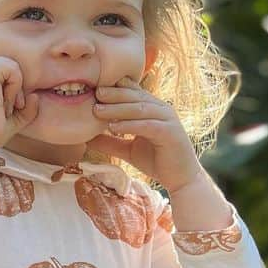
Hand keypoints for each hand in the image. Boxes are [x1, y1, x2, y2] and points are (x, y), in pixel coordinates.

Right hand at [0, 56, 41, 150]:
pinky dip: (15, 88)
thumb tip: (35, 96)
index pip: (5, 71)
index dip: (12, 90)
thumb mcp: (13, 119)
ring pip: (13, 67)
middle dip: (15, 89)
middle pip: (10, 67)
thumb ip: (27, 108)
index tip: (3, 110)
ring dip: (15, 90)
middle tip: (6, 110)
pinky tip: (3, 103)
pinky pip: (13, 70)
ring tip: (4, 107)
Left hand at [86, 74, 202, 188]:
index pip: (133, 92)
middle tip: (95, 94)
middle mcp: (161, 109)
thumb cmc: (157, 161)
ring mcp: (167, 119)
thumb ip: (111, 142)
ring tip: (97, 111)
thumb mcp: (128, 149)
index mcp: (153, 109)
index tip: (94, 88)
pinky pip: (147, 125)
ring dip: (117, 109)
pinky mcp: (170, 132)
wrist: (181, 178)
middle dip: (114, 94)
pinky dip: (129, 125)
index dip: (115, 89)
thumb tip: (86, 138)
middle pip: (134, 96)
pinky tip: (113, 128)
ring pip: (139, 109)